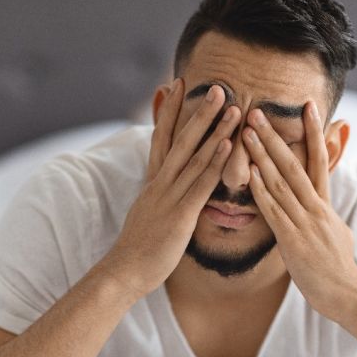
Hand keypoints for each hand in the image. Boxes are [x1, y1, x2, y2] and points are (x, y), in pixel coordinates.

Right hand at [95, 79, 240, 300]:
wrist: (124, 271)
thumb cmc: (139, 248)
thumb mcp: (149, 213)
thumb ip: (159, 195)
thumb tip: (163, 185)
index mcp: (153, 182)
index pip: (161, 138)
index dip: (169, 111)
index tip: (176, 85)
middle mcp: (161, 183)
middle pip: (181, 139)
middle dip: (199, 110)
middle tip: (218, 86)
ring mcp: (170, 196)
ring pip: (195, 156)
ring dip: (215, 130)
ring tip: (232, 107)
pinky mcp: (181, 214)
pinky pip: (200, 184)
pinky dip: (214, 163)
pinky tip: (227, 146)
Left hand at [242, 102, 356, 319]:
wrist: (347, 294)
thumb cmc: (340, 268)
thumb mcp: (338, 232)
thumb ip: (325, 214)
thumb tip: (323, 203)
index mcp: (325, 204)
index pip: (320, 159)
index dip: (313, 131)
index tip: (305, 106)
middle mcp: (316, 207)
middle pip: (294, 163)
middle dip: (274, 136)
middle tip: (257, 111)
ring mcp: (305, 223)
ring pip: (281, 182)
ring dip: (262, 155)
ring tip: (247, 132)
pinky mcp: (293, 240)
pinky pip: (274, 211)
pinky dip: (262, 191)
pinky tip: (250, 174)